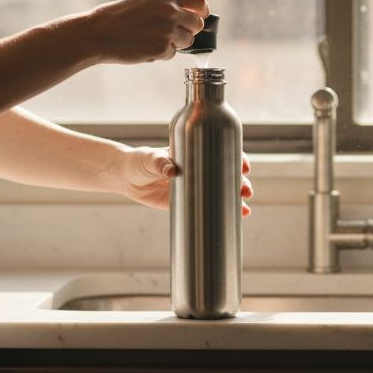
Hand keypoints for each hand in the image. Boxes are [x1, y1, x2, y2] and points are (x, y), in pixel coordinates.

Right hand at [84, 0, 209, 64]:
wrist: (97, 33)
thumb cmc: (118, 17)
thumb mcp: (146, 1)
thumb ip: (168, 6)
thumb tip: (190, 17)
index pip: (200, 1)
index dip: (202, 12)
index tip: (198, 18)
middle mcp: (170, 10)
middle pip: (197, 24)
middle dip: (188, 31)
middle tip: (172, 34)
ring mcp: (168, 30)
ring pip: (187, 41)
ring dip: (175, 44)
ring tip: (152, 39)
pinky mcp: (162, 48)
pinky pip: (172, 54)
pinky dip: (161, 54)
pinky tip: (144, 48)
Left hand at [119, 146, 252, 216]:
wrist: (126, 178)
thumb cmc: (140, 161)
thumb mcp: (150, 158)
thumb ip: (160, 162)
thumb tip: (172, 169)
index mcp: (194, 154)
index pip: (220, 153)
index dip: (235, 159)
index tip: (244, 166)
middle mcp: (198, 170)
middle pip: (226, 175)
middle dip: (240, 183)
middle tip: (246, 191)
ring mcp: (194, 187)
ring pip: (221, 192)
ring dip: (235, 200)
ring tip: (244, 208)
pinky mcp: (186, 202)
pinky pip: (206, 208)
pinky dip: (220, 213)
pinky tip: (233, 218)